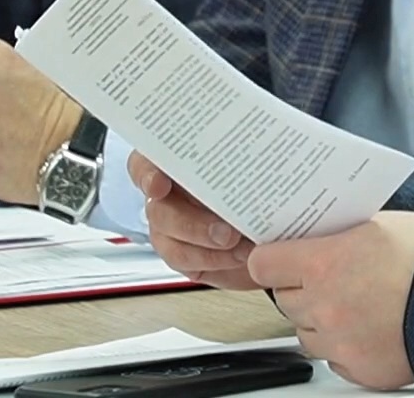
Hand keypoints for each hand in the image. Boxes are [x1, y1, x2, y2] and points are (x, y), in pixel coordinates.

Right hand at [131, 151, 255, 288]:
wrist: (270, 223)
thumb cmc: (256, 182)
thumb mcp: (251, 163)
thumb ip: (242, 159)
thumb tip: (259, 147)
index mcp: (176, 165)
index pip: (143, 165)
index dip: (145, 175)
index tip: (159, 186)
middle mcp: (167, 198)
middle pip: (159, 211)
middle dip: (192, 225)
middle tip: (227, 233)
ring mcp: (171, 230)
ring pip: (170, 243)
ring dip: (206, 250)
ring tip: (242, 249)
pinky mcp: (185, 256)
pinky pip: (188, 265)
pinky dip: (216, 262)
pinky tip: (241, 257)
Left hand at [248, 212, 413, 389]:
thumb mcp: (376, 224)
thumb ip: (336, 234)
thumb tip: (314, 236)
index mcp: (323, 264)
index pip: (263, 264)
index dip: (273, 259)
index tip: (280, 258)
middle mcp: (324, 306)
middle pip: (284, 299)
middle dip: (302, 288)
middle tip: (331, 278)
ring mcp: (340, 342)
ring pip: (306, 333)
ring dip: (321, 320)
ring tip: (355, 303)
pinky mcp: (359, 369)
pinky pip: (334, 359)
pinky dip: (345, 346)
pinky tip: (369, 327)